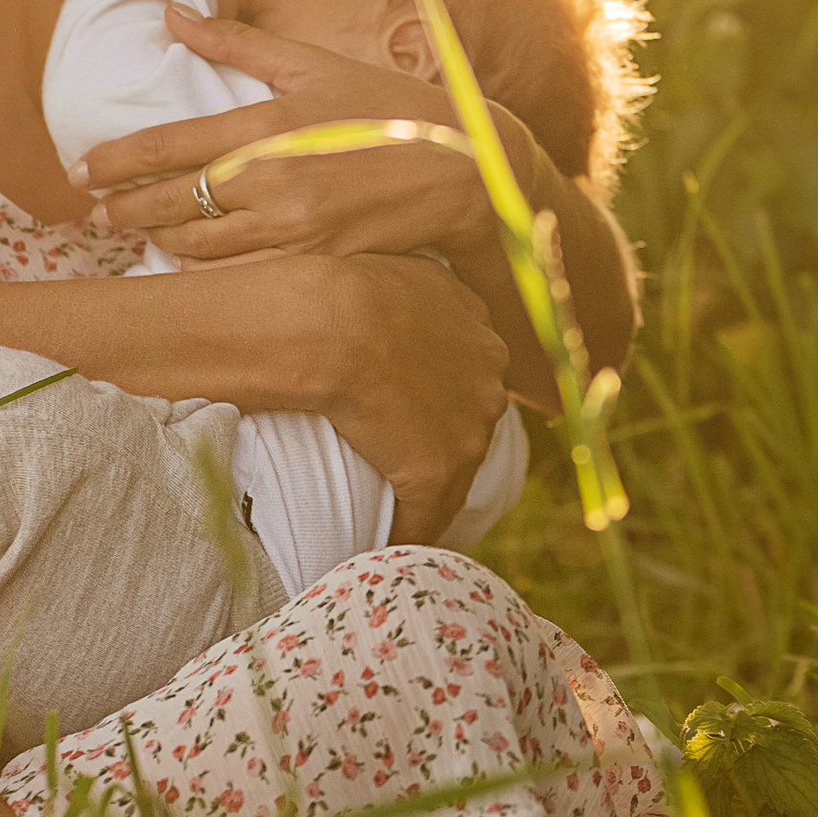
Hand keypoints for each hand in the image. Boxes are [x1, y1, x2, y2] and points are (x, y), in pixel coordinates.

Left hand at [73, 3, 532, 287]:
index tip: (79, 170)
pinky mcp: (313, 265)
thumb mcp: (312, 64)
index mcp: (266, 125)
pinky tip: (191, 262)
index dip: (113, 163)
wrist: (463, 169)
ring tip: (139, 233)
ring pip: (198, 248)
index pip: (166, 147)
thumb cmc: (386, 108)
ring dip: (160, 242)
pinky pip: (240, 276)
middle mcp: (272, 181)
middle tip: (93, 213)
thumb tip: (170, 14)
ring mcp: (293, 229)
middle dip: (122, 210)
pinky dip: (207, 270)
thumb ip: (234, 44)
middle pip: (170, 205)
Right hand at [305, 249, 511, 536]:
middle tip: (399, 451)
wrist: (329, 320)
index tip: (415, 404)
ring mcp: (468, 426)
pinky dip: (405, 534)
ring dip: (428, 491)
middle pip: (472, 419)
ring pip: (454, 471)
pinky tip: (378, 548)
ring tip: (393, 507)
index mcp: (477, 325)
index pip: (472, 370)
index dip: (443, 390)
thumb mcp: (398, 268)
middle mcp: (488, 375)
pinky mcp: (437, 469)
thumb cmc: (340, 283)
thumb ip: (418, 289)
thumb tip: (397, 306)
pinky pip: (425, 516)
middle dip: (443, 437)